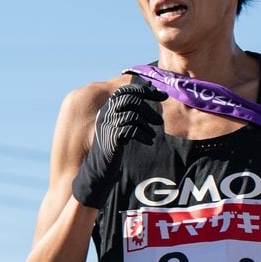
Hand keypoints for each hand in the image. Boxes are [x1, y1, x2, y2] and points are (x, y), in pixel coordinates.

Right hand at [70, 83, 166, 206]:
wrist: (98, 171)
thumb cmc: (113, 150)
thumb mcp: (121, 129)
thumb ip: (131, 114)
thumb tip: (151, 100)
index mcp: (107, 109)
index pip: (126, 90)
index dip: (145, 91)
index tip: (162, 95)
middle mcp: (105, 113)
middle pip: (130, 99)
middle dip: (149, 107)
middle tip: (159, 121)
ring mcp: (107, 125)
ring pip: (132, 114)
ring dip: (147, 124)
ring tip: (153, 134)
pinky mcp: (111, 137)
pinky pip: (132, 129)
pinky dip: (143, 134)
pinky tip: (148, 141)